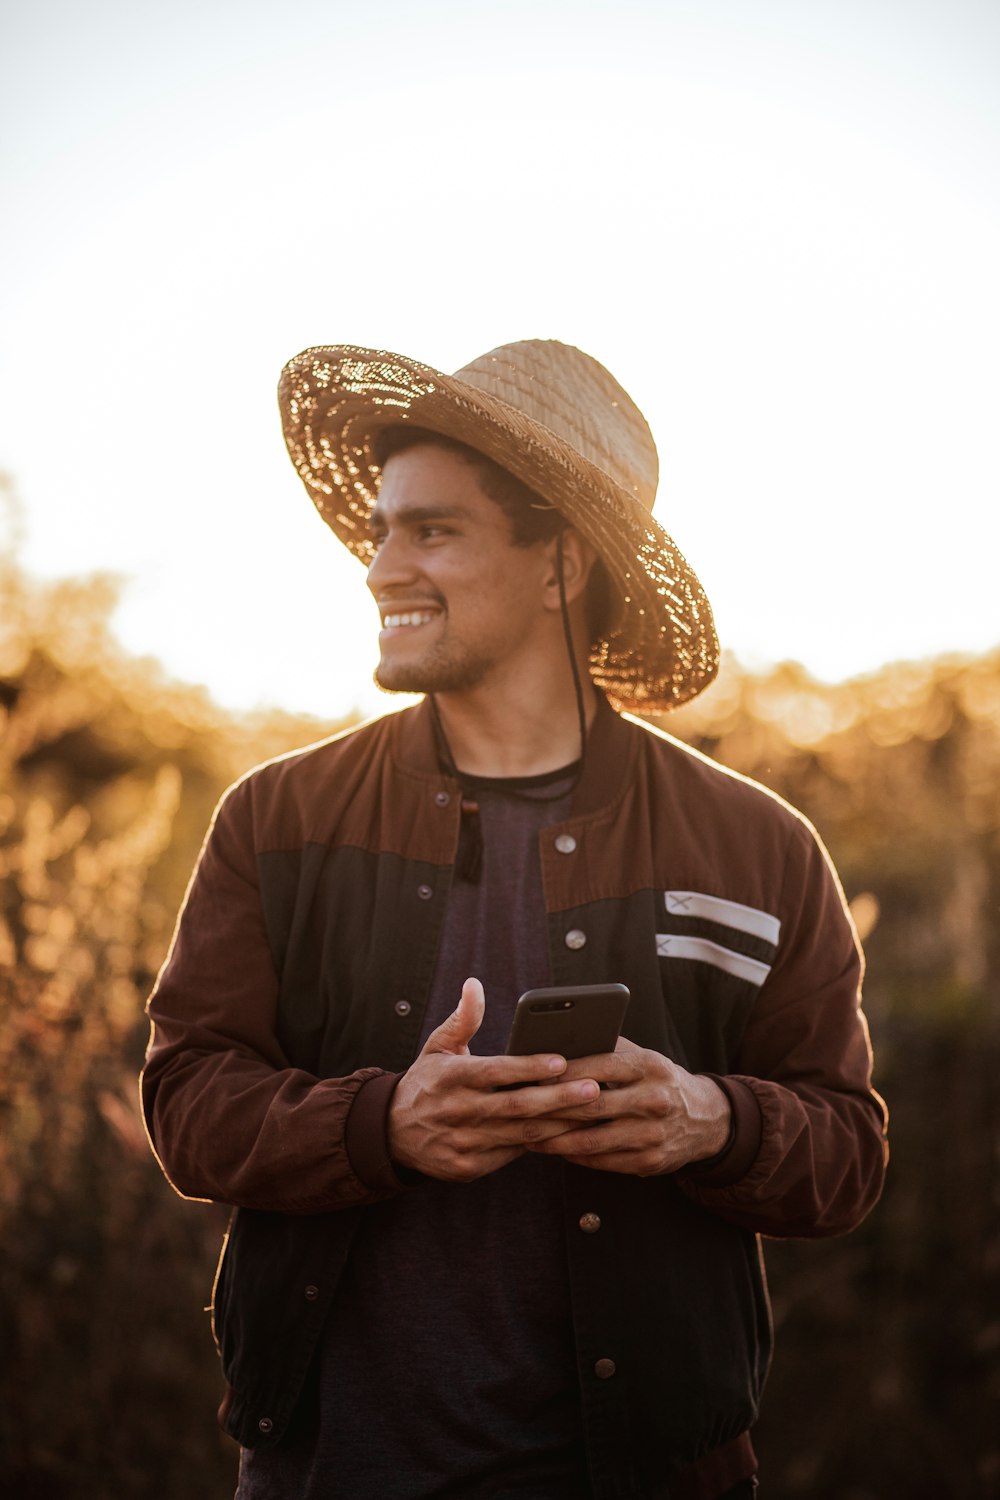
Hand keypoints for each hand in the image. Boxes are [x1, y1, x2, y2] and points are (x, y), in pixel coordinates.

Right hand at [388, 978, 602, 1181]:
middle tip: (593, 1088)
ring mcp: (462, 1142)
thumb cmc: (427, 1082)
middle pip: (516, 1106)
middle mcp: (457, 1111)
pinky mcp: (468, 1167)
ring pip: (520, 1134)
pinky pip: (511, 1155)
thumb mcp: (437, 1046)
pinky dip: (539, 1144)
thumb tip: (474, 984)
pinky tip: (566, 1133)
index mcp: (450, 1077)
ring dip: (558, 1123)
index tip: (561, 1060)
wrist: (390, 1133)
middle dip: (558, 1098)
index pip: (495, 1071)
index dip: (528, 1067)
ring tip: (591, 1112)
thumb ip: (463, 1018)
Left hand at [526, 1036, 731, 1175]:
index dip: (563, 1071)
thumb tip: (559, 1042)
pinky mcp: (650, 1161)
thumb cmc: (659, 1081)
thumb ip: (608, 1049)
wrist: (706, 1120)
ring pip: (592, 1139)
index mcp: (650, 1066)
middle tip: (518, 1108)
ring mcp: (653, 1134)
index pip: (599, 1065)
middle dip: (551, 1108)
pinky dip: (574, 1156)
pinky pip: (603, 1161)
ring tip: (527, 1135)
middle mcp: (654, 1100)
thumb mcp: (644, 1057)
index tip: (531, 1073)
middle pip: (592, 1105)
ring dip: (555, 1139)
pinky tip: (553, 1149)